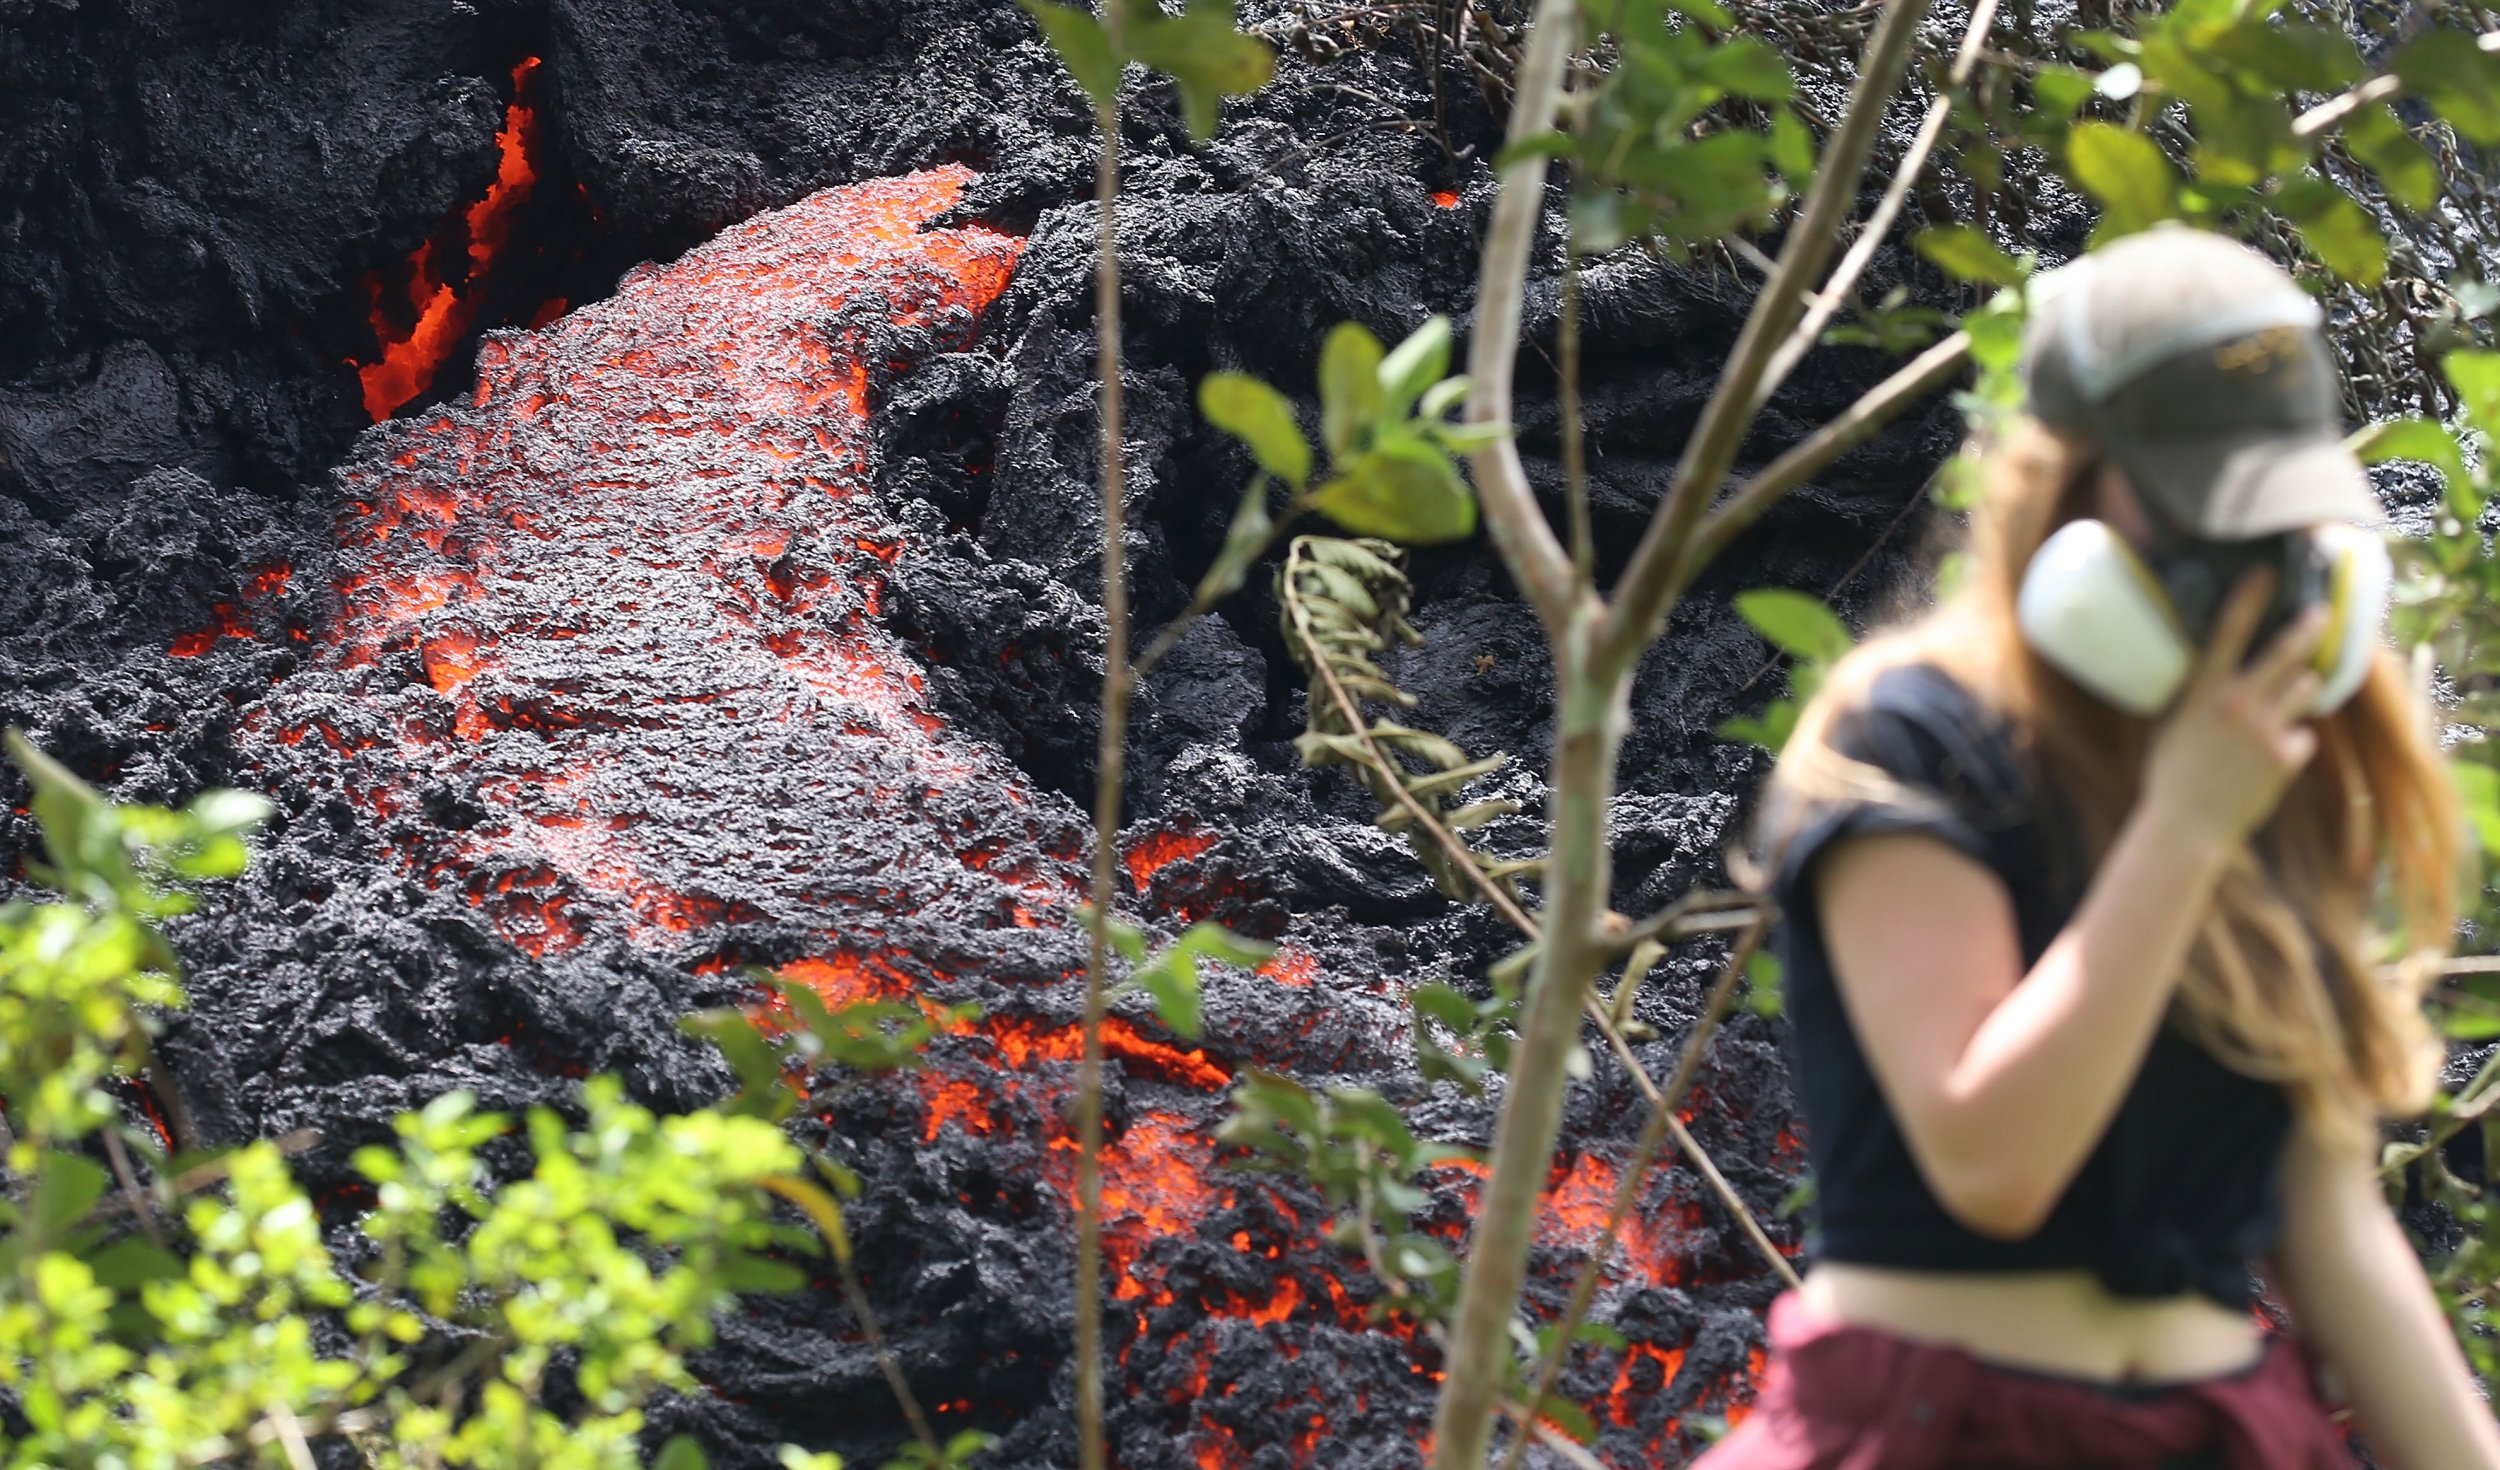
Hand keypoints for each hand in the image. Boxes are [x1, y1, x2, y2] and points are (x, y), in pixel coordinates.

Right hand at [2141, 571, 2326, 849]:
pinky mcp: (2286, 756)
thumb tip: (2207, 671)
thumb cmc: (2172, 776)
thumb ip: (2194, 697)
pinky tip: (2271, 760)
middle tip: (2320, 614)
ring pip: (2305, 689)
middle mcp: (2237, 703)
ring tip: (2295, 693)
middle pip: (2285, 653)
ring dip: (2302, 689)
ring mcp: (2265, 729)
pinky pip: (2304, 736)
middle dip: (2307, 629)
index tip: (2264, 573)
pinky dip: (2293, 743)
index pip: (2228, 632)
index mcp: (2203, 692)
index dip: (2249, 598)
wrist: (2187, 826)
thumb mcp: (2171, 726)